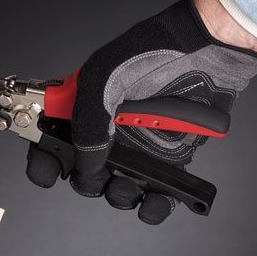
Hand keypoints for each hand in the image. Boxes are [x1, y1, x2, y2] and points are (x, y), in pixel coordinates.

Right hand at [27, 0, 256, 223]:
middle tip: (95, 177)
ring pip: (118, 186)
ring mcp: (139, 144)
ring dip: (119, 197)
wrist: (211, 49)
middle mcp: (110, 128)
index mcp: (86, 105)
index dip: (45, 156)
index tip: (48, 171)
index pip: (54, 137)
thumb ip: (88, 120)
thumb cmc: (160, 50)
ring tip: (129, 188)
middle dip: (87, 182)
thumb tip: (85, 162)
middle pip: (85, 169)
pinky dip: (154, 206)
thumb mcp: (107, 76)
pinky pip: (157, 191)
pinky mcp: (169, 156)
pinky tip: (153, 203)